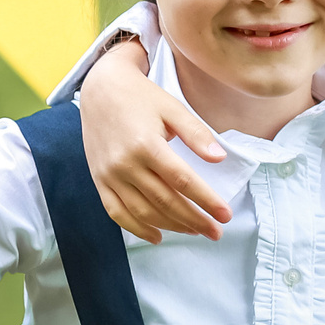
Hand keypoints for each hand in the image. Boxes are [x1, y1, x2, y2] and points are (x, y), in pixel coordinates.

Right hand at [79, 37, 232, 242]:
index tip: (226, 216)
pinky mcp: (99, 180)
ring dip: (171, 226)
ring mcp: (109, 175)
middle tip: (216, 233)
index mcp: (146, 144)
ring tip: (194, 231)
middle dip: (194, 220)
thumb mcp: (173, 108)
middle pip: (165, 201)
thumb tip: (219, 158)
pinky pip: (117, 212)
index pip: (183, 181)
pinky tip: (157, 236)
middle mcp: (125, 163)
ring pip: (143, 212)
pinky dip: (137, 228)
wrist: (100, 88)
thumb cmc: (141, 97)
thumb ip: (196, 133)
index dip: (206, 201)